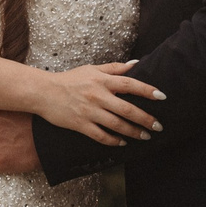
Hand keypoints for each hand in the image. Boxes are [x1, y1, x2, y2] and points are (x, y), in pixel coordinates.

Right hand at [32, 62, 164, 146]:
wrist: (43, 92)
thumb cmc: (69, 79)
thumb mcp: (91, 69)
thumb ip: (114, 68)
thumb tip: (136, 64)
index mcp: (102, 81)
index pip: (130, 84)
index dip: (147, 91)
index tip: (162, 97)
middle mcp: (98, 96)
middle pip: (128, 109)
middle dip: (146, 119)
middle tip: (158, 126)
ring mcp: (89, 112)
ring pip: (117, 125)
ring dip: (133, 132)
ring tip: (145, 137)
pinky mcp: (80, 125)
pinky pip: (101, 136)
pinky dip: (114, 141)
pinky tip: (122, 143)